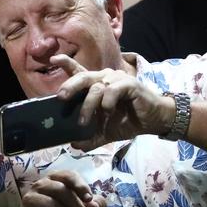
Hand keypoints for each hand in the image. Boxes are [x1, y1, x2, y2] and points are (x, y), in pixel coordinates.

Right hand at [17, 170, 105, 206]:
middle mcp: (40, 185)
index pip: (68, 175)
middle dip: (76, 206)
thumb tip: (95, 205)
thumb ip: (94, 206)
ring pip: (51, 204)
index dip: (80, 185)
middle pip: (61, 189)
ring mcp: (30, 199)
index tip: (89, 199)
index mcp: (55, 179)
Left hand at [51, 54, 174, 148]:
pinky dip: (107, 100)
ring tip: (83, 121)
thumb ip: (90, 138)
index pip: (78, 71)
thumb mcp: (105, 132)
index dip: (66, 63)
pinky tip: (107, 110)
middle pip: (82, 76)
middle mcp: (104, 78)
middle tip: (61, 97)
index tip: (53, 59)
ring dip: (88, 105)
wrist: (153, 121)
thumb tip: (74, 146)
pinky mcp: (129, 84)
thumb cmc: (127, 120)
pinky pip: (113, 89)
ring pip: (96, 86)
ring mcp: (117, 80)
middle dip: (70, 86)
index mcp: (96, 85)